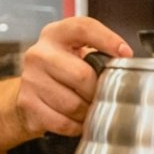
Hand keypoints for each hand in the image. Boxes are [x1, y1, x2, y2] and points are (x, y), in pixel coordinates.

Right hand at [16, 17, 132, 137]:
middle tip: (100, 95)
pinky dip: (75, 126)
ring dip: (87, 111)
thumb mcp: (74, 53)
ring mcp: (31, 80)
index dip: (107, 39)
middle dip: (97, 91)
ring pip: (73, 104)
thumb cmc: (59, 72)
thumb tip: (126, 62)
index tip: (125, 54)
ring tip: (88, 107)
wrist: (27, 93)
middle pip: (82, 76)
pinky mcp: (28, 104)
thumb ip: (96, 53)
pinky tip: (76, 119)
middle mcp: (39, 54)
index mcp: (55, 35)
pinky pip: (63, 122)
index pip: (83, 28)